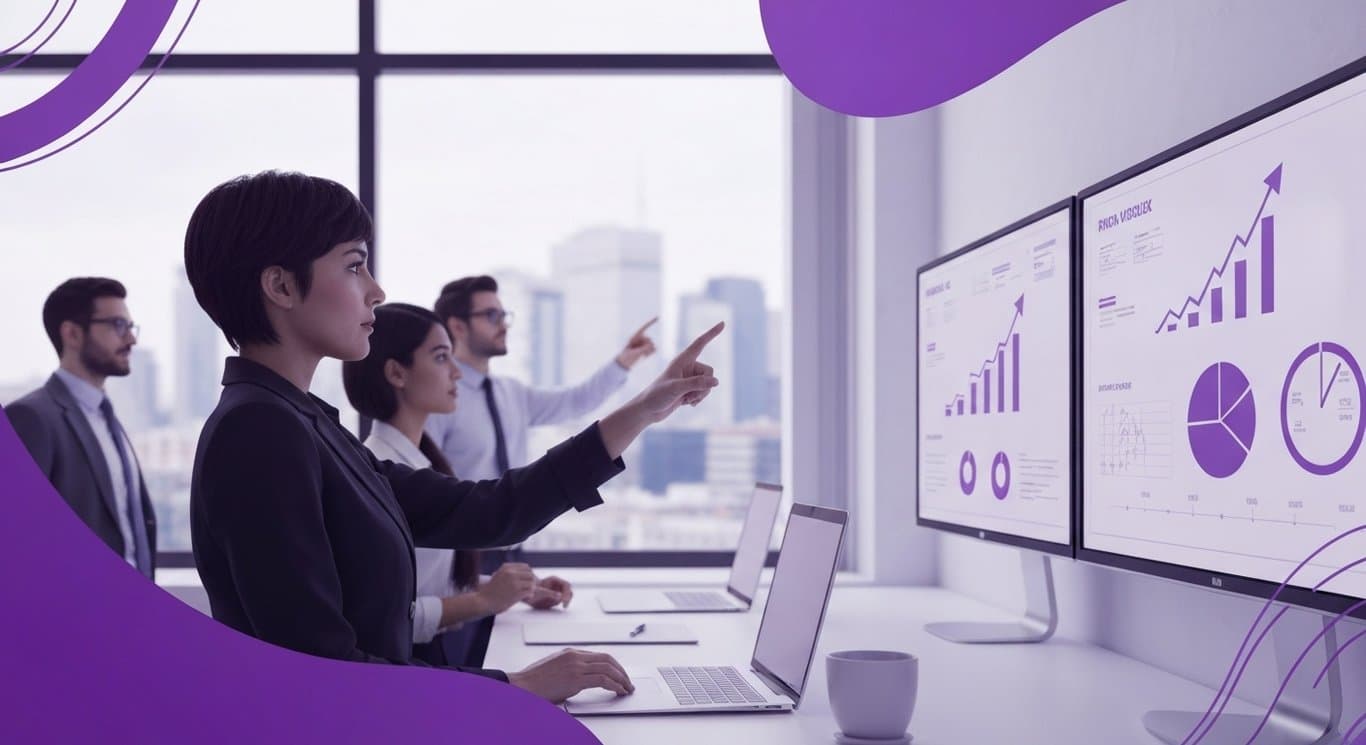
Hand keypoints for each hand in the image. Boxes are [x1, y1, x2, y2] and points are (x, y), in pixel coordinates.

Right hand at [475, 562, 536, 614]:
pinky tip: (527, 598)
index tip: (529, 581)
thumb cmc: (490, 592)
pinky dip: (530, 595)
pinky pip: (530, 591)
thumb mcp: (498, 576)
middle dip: (533, 581)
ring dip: (532, 589)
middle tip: (531, 588)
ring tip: (528, 594)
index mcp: (507, 567)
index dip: (529, 574)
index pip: (526, 567)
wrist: (482, 602)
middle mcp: (511, 573)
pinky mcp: (517, 592)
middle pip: (530, 574)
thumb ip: (510, 574)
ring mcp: (514, 582)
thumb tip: (526, 576)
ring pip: (532, 582)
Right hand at [507, 648, 634, 702]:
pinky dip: (615, 685)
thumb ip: (570, 669)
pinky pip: (603, 680)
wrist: (522, 686)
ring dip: (621, 679)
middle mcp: (575, 656)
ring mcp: (576, 666)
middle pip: (607, 659)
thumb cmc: (534, 682)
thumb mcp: (555, 669)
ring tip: (627, 688)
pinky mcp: (575, 678)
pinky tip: (619, 691)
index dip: (613, 665)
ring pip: (608, 668)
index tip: (619, 674)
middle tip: (627, 681)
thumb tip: (583, 678)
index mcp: (570, 652)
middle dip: (621, 671)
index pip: (599, 656)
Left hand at [525, 575, 572, 609]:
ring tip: (557, 605)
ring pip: (566, 596)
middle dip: (568, 598)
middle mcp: (557, 585)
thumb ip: (551, 594)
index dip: (567, 593)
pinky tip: (555, 605)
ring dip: (564, 601)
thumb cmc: (531, 591)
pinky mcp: (555, 597)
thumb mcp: (540, 593)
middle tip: (564, 606)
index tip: (564, 600)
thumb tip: (561, 597)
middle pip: (568, 590)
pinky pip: (561, 601)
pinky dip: (560, 604)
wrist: (525, 594)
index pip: (566, 585)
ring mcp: (557, 591)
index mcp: (554, 580)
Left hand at [615, 317, 658, 369]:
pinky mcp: (648, 349)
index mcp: (636, 335)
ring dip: (647, 350)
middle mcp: (641, 338)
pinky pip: (654, 349)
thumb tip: (654, 346)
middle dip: (645, 345)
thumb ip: (645, 348)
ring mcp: (645, 343)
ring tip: (639, 354)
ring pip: (652, 345)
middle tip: (637, 351)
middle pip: (649, 339)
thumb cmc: (627, 355)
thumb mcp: (635, 351)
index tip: (658, 316)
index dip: (652, 321)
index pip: (645, 327)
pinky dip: (651, 353)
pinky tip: (644, 355)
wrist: (625, 361)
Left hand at [630, 321, 723, 422]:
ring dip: (700, 395)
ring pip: (709, 384)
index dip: (712, 333)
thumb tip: (716, 381)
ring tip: (684, 399)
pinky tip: (686, 403)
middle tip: (687, 394)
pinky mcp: (690, 388)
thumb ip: (696, 384)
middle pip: (709, 372)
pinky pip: (705, 392)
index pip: (700, 343)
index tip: (723, 323)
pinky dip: (698, 399)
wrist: (648, 410)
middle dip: (703, 386)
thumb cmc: (657, 395)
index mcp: (682, 360)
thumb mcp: (676, 389)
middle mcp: (688, 366)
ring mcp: (690, 378)